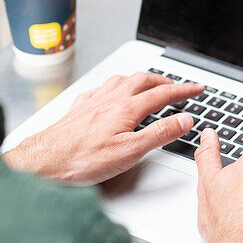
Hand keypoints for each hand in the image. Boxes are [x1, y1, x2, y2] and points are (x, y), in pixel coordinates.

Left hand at [3, 72, 203, 184]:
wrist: (44, 162)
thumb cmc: (82, 160)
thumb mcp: (131, 151)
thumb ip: (160, 133)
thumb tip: (184, 120)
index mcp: (126, 108)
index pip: (162, 94)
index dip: (183, 90)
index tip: (197, 88)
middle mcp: (109, 100)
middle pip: (142, 81)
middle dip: (163, 81)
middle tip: (176, 87)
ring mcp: (92, 102)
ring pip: (121, 80)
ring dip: (139, 79)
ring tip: (148, 84)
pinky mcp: (78, 109)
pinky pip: (101, 89)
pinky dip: (115, 86)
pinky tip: (111, 93)